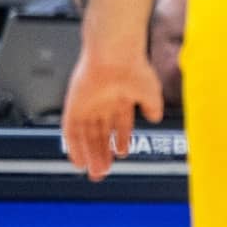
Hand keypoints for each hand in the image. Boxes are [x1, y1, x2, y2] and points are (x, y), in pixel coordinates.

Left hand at [64, 50, 163, 181]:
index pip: (119, 123)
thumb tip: (155, 118)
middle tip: (104, 170)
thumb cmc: (133, 67)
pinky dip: (74, 147)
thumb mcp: (151, 92)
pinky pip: (71, 131)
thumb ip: (152, 106)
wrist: (114, 55)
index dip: (120, 139)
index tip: (121, 152)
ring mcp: (88, 104)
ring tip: (96, 171)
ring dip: (91, 154)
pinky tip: (78, 160)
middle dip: (103, 152)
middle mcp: (104, 101)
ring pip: (87, 135)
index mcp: (122, 96)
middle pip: (101, 132)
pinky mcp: (74, 105)